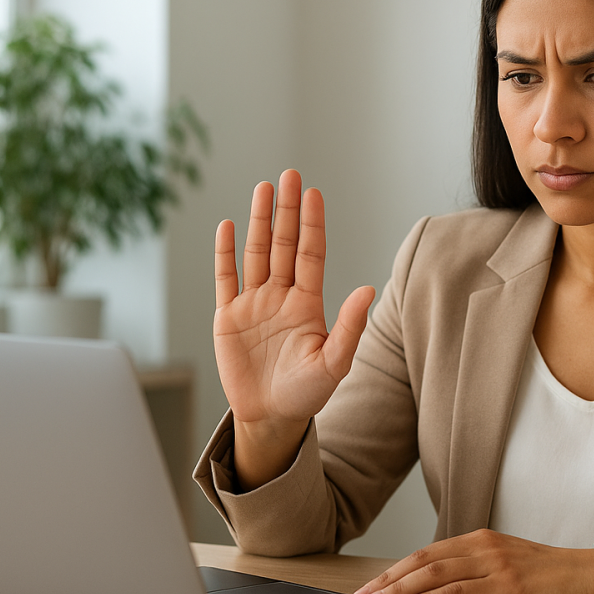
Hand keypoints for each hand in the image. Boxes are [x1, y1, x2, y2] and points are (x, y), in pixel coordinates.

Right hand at [213, 170, 375, 487]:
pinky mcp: (228, 318)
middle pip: (284, 245)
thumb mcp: (334, 362)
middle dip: (287, 210)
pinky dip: (226, 253)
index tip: (314, 194)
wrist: (271, 418)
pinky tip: (229, 226)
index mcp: (308, 303)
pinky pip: (226, 279)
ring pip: (257, 253)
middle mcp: (281, 297)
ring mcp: (254, 305)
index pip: (311, 254)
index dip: (312, 224)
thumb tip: (368, 289)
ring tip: (264, 189)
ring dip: (260, 222)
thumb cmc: (307, 394)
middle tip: (290, 175)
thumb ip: (350, 326)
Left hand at [351, 529, 593, 593]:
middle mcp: (482, 546)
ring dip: (398, 590)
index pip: (426, 553)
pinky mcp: (506, 585)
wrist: (590, 575)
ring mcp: (494, 563)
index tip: (372, 585)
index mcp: (480, 540)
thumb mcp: (506, 566)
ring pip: (434, 574)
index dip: (395, 570)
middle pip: (422, 560)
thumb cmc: (550, 576)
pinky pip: (457, 591)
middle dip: (387, 580)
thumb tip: (437, 590)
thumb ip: (474, 572)